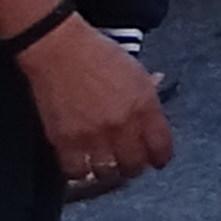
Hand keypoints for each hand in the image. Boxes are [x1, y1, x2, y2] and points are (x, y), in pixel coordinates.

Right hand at [19, 16, 168, 195]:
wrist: (59, 49)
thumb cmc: (97, 53)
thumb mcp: (135, 71)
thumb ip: (147, 96)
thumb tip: (155, 114)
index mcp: (145, 104)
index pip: (161, 145)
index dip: (160, 158)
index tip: (157, 161)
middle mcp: (122, 123)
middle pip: (134, 164)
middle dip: (133, 166)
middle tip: (128, 162)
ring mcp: (93, 134)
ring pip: (107, 172)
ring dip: (107, 170)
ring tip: (105, 164)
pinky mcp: (64, 140)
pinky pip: (76, 170)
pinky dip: (79, 170)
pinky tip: (81, 163)